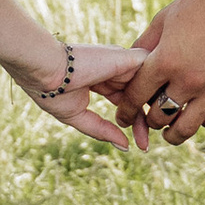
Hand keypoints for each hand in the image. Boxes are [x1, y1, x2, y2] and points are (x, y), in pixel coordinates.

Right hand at [14, 41, 149, 148]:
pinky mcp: (128, 58)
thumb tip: (125, 146)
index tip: (139, 146)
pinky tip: (159, 111)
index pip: (126, 101)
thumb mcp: (78, 116)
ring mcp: (122, 62)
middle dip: (145, 122)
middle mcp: (116, 69)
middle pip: (140, 96)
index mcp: (102, 78)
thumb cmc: (52, 90)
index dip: (133, 122)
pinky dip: (159, 90)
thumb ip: (102, 130)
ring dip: (154, 111)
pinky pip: (154, 71)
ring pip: (150, 85)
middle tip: (145, 146)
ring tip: (147, 137)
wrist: (44, 70)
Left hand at [120, 0, 204, 141]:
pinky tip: (201, 117)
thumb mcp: (165, 18)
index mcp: (166, 60)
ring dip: (174, 134)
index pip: (137, 97)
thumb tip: (130, 66)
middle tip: (149, 119)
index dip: (126, 110)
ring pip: (187, 127)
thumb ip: (146, 45)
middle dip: (149, 120)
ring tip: (170, 133)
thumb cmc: (200, 4)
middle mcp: (188, 79)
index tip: (124, 117)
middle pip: (159, 116)